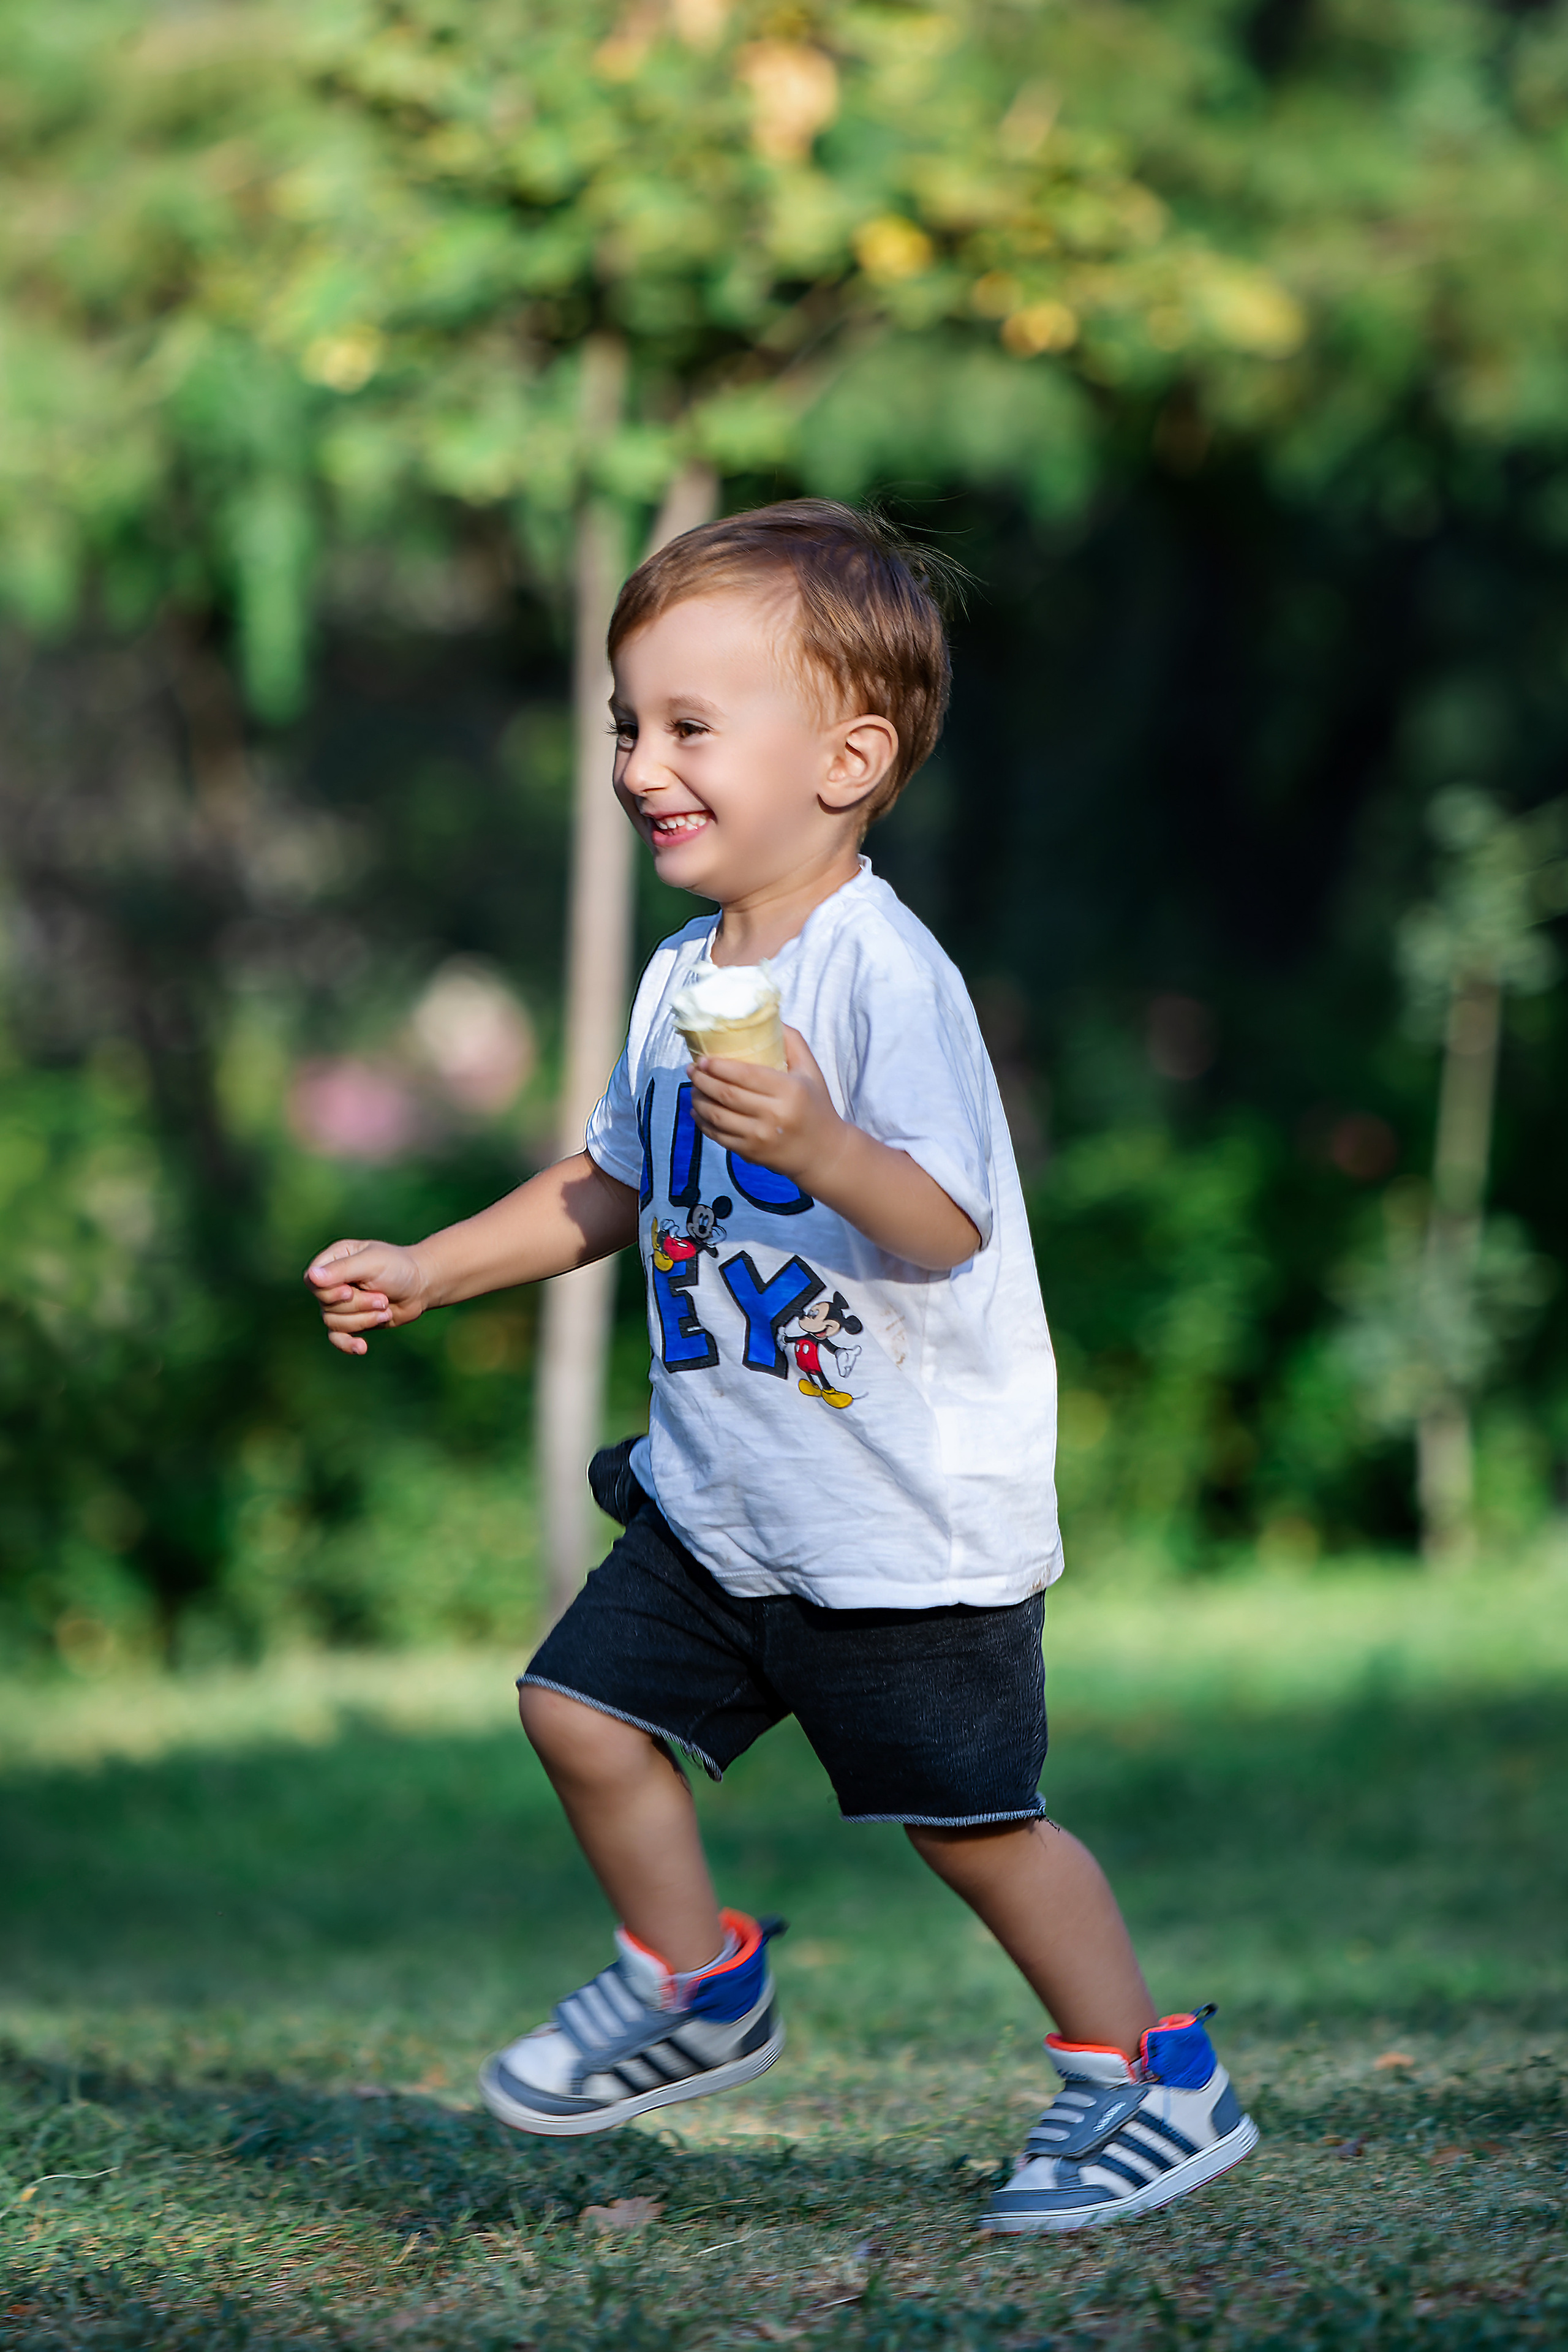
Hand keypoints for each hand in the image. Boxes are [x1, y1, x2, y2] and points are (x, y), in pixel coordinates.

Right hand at [304, 1237, 427, 1355]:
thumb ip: (341, 1269)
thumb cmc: (398, 1268)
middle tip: (383, 1298)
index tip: (349, 1292)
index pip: (312, 1281)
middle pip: (326, 1304)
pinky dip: (348, 1344)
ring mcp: (341, 1303)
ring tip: (385, 1309)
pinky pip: (337, 1337)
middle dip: (357, 1305)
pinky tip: (362, 1348)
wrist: (421, 1286)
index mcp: (334, 1259)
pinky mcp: (351, 1321)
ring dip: (364, 1319)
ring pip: (333, 1322)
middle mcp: (333, 1281)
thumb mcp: (371, 1263)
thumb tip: (311, 1277)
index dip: (328, 1292)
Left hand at [687, 1026, 844, 1186]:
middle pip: (726, 1094)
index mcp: (789, 1090)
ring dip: (698, 1100)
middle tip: (692, 1070)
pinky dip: (703, 1123)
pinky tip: (698, 1111)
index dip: (718, 1066)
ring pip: (717, 1116)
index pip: (745, 1075)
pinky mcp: (751, 1153)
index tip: (703, 1059)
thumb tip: (769, 1018)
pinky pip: (719, 1137)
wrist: (823, 1152)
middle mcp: (774, 1115)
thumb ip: (792, 1042)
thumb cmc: (815, 1106)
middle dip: (703, 1080)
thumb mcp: (811, 1071)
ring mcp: (760, 1137)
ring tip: (693, 1088)